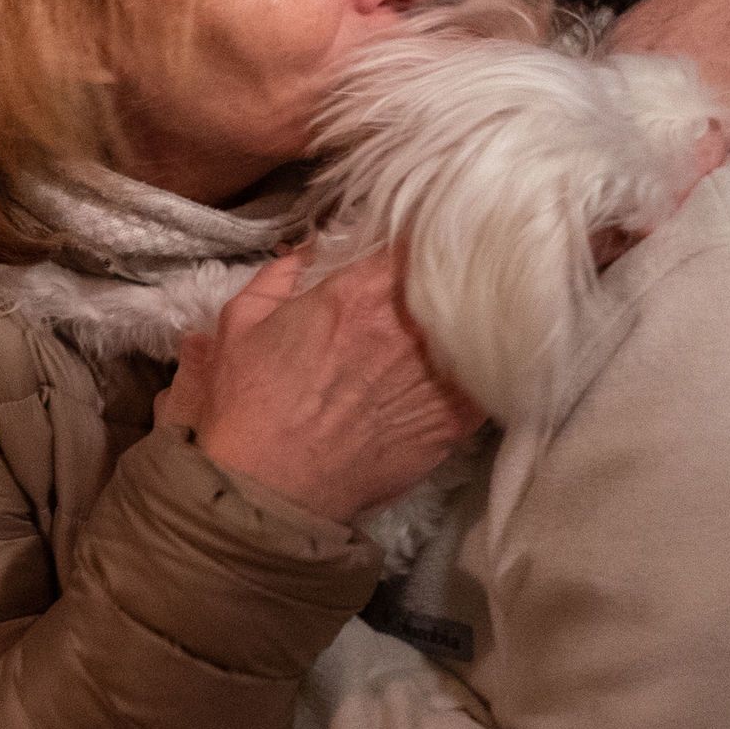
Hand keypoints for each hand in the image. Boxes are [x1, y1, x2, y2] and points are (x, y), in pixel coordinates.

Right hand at [159, 250, 481, 524]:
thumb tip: (306, 252)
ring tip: (478, 316)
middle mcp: (408, 331)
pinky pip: (489, 382)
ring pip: (482, 331)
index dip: (419, 241)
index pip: (415, 246)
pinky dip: (488, 369)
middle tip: (450, 276)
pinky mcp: (454, 423)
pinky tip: (481, 366)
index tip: (417, 242)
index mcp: (357, 295)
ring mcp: (438, 379)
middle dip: (453, 277)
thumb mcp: (240, 323)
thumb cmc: (249, 402)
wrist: (270, 486)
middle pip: (457, 284)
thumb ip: (277, 277)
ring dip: (478, 321)